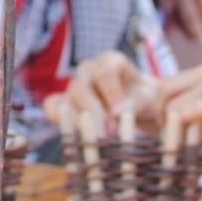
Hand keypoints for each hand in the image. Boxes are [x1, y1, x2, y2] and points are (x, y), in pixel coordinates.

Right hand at [44, 51, 159, 135]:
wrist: (138, 105)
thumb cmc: (144, 98)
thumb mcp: (149, 98)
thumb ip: (137, 102)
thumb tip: (119, 112)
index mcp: (110, 61)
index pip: (104, 72)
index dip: (111, 93)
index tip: (119, 114)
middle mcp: (88, 69)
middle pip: (82, 87)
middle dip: (95, 113)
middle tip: (108, 133)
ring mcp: (73, 84)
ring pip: (67, 99)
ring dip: (80, 122)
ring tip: (96, 139)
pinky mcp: (63, 100)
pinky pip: (52, 107)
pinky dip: (59, 119)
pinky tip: (75, 135)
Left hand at [153, 61, 201, 154]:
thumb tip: (187, 114)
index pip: (171, 81)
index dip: (160, 102)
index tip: (160, 120)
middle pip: (164, 89)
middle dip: (155, 112)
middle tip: (160, 132)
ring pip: (173, 106)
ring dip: (168, 129)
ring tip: (173, 145)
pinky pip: (186, 116)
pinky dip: (179, 133)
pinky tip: (184, 147)